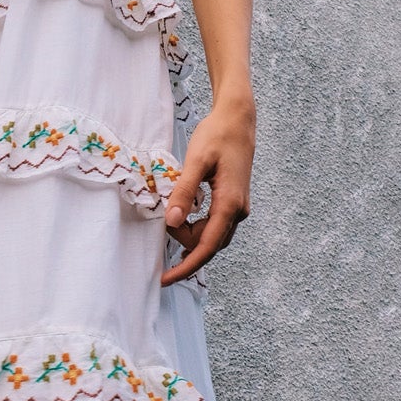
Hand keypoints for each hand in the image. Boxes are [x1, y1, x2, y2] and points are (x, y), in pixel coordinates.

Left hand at [161, 96, 254, 284]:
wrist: (238, 121)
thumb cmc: (217, 136)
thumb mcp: (196, 161)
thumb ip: (184, 192)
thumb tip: (172, 222)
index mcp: (230, 205)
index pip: (206, 247)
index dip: (185, 266)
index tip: (165, 279)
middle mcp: (238, 212)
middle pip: (207, 244)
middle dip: (183, 244)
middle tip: (162, 220)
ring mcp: (238, 208)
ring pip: (210, 236)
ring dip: (189, 234)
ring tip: (171, 213)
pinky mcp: (234, 203)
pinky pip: (213, 225)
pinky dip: (196, 226)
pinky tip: (183, 213)